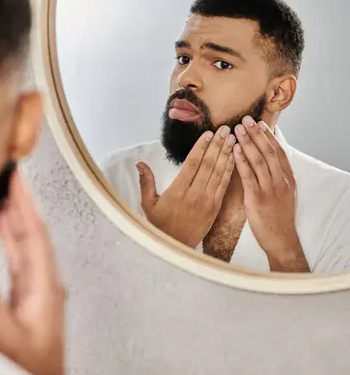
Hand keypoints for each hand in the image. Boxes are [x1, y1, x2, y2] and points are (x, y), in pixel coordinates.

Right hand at [0, 172, 69, 374]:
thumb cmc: (32, 373)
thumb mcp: (7, 339)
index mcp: (45, 286)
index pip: (35, 235)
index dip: (25, 205)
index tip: (17, 180)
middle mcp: (44, 283)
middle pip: (31, 235)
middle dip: (20, 206)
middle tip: (8, 179)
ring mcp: (36, 291)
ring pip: (23, 246)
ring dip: (12, 221)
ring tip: (1, 198)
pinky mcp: (27, 299)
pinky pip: (15, 261)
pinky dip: (5, 243)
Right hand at [136, 127, 235, 247]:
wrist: (176, 246)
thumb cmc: (160, 223)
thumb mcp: (149, 204)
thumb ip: (146, 182)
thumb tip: (139, 163)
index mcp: (178, 191)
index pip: (192, 164)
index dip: (201, 148)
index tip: (209, 134)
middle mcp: (194, 194)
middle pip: (208, 165)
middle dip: (218, 145)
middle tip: (226, 129)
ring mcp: (207, 201)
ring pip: (219, 173)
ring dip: (226, 154)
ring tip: (232, 138)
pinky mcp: (215, 207)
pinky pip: (224, 185)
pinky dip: (230, 170)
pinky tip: (234, 158)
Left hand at [233, 116, 308, 272]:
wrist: (281, 239)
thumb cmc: (279, 217)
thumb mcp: (284, 193)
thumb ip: (277, 176)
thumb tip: (268, 159)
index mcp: (287, 178)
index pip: (278, 151)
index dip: (269, 136)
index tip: (260, 123)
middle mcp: (280, 181)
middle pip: (268, 151)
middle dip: (256, 134)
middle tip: (245, 119)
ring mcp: (270, 189)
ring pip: (259, 160)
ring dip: (247, 143)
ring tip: (237, 129)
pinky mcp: (258, 198)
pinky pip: (249, 176)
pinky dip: (242, 161)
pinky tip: (235, 150)